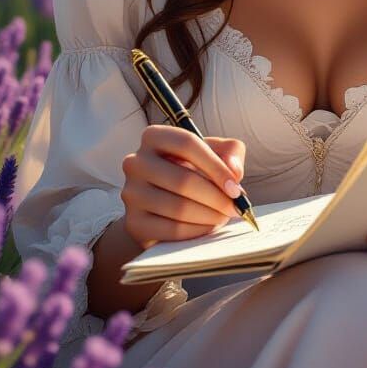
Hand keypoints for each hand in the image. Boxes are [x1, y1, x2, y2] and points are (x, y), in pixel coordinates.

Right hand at [121, 126, 246, 248]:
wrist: (161, 206)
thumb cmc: (191, 171)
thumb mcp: (213, 153)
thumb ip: (230, 152)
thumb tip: (234, 171)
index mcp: (154, 136)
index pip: (187, 144)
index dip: (216, 166)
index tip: (235, 187)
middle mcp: (136, 162)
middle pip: (184, 180)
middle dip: (216, 197)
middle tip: (235, 208)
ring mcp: (131, 193)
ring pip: (179, 207)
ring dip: (210, 215)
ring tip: (224, 216)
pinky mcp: (134, 222)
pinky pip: (172, 229)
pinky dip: (197, 230)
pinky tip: (208, 226)